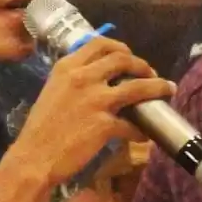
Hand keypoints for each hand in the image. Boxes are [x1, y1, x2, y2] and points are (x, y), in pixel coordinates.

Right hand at [16, 37, 174, 184]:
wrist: (34, 157)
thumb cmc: (40, 128)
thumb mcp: (52, 92)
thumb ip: (72, 80)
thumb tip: (97, 78)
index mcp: (67, 67)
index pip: (99, 44)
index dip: (120, 47)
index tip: (129, 55)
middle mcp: (82, 78)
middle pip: (123, 60)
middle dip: (142, 65)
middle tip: (150, 73)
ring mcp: (95, 100)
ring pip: (138, 87)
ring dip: (157, 87)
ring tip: (167, 90)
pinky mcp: (104, 125)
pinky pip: (132, 125)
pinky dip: (142, 130)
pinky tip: (145, 134)